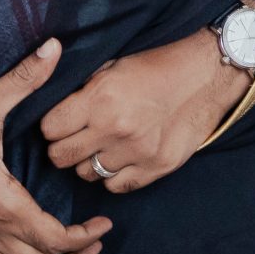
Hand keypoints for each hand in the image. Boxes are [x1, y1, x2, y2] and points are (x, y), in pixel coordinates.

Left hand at [40, 20, 251, 192]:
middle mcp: (115, 128)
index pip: (49, 128)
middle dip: (62, 147)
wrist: (204, 76)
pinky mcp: (155, 168)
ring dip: (88, 162)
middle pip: (61, 157)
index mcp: (100, 98)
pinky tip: (120, 158)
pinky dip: (113, 176)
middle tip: (74, 138)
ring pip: (86, 174)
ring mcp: (136, 151)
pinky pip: (115, 186)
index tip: (59, 122)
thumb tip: (53, 107)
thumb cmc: (156, 67)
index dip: (51, 125)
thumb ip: (83, 90)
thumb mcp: (113, 67)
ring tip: (101, 146)